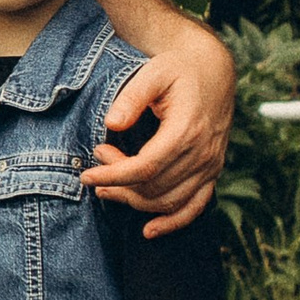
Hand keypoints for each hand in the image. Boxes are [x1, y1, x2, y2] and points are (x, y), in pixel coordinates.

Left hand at [85, 25, 233, 234]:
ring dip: (134, 201)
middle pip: (153, 186)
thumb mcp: (153, 72)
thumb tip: (112, 124)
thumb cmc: (178, 69)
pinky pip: (195, 206)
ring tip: (107, 189)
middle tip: (97, 163)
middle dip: (118, 182)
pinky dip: (173, 222)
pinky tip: (149, 231)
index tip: (86, 175)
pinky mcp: (213, 171)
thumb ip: (131, 97)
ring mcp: (210, 165)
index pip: (144, 167)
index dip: (113, 175)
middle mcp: (203, 153)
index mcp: (187, 129)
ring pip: (168, 200)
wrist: (212, 69)